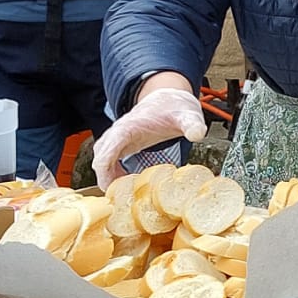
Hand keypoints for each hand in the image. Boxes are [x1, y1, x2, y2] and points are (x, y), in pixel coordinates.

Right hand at [91, 85, 206, 187]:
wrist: (168, 98)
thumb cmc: (174, 106)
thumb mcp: (187, 114)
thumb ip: (192, 124)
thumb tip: (197, 134)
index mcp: (128, 127)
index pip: (107, 150)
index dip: (104, 170)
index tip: (110, 188)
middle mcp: (118, 132)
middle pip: (100, 158)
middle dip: (104, 178)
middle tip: (119, 199)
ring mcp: (118, 139)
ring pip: (102, 160)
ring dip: (108, 177)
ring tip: (124, 195)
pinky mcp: (123, 145)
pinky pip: (109, 161)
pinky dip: (113, 174)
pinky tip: (127, 184)